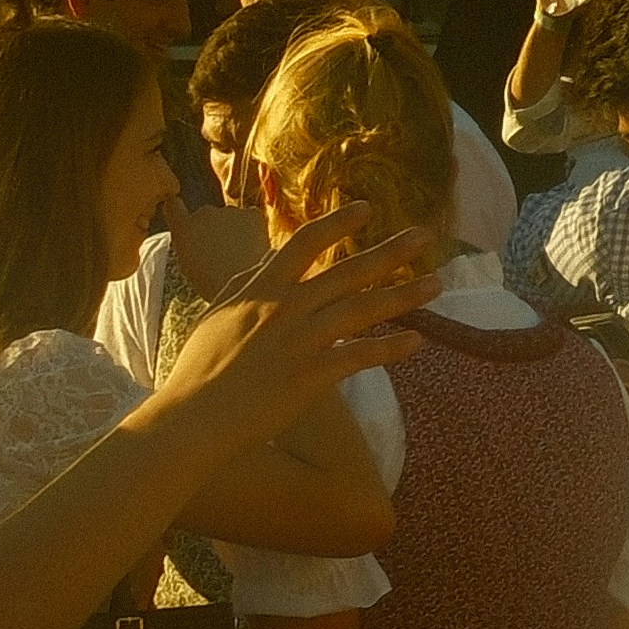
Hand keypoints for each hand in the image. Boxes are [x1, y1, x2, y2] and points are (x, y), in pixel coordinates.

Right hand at [161, 195, 439, 415]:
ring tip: (436, 284)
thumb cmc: (198, 370)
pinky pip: (361, 355)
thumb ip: (245, 283)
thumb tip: (268, 259)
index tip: (367, 209)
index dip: (338, 223)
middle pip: (347, 272)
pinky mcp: (312, 375)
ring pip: (363, 309)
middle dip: (389, 252)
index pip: (305, 243)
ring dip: (404, 296)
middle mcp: (285, 308)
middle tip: (423, 236)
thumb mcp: (216, 313)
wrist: (192, 419)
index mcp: (259, 289)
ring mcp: (301, 341)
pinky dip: (391, 348)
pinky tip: (417, 341)